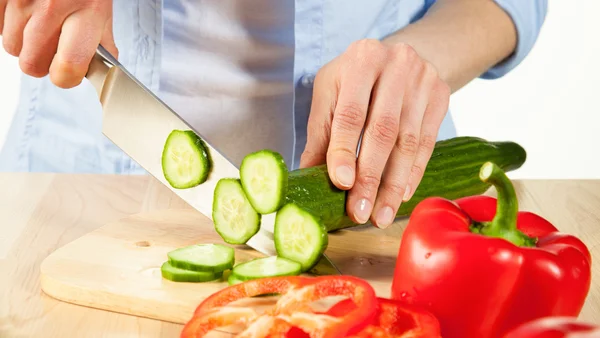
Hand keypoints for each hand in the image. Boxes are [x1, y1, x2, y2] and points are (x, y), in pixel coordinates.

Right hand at [0, 0, 116, 87]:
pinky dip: (8, 24)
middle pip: (33, 65)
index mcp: (86, 12)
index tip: (67, 71)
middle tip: (51, 46)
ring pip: (12, 47)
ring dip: (24, 42)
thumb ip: (101, 42)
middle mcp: (53, 5)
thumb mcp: (101, 9)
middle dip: (42, 61)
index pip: (68, 68)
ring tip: (39, 22)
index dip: (66, 76)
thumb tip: (97, 73)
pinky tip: (24, 11)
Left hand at [300, 39, 449, 228]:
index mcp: (361, 59)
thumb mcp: (331, 94)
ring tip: (381, 215)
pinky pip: (427, 143)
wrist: (398, 57)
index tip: (342, 184)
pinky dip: (413, 173)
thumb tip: (309, 177)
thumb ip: (322, 134)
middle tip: (360, 212)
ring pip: (408, 141)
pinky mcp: (441, 96)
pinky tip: (401, 195)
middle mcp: (396, 65)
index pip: (351, 113)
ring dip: (393, 184)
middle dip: (370, 177)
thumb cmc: (355, 78)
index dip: (345, 150)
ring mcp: (423, 79)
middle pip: (383, 130)